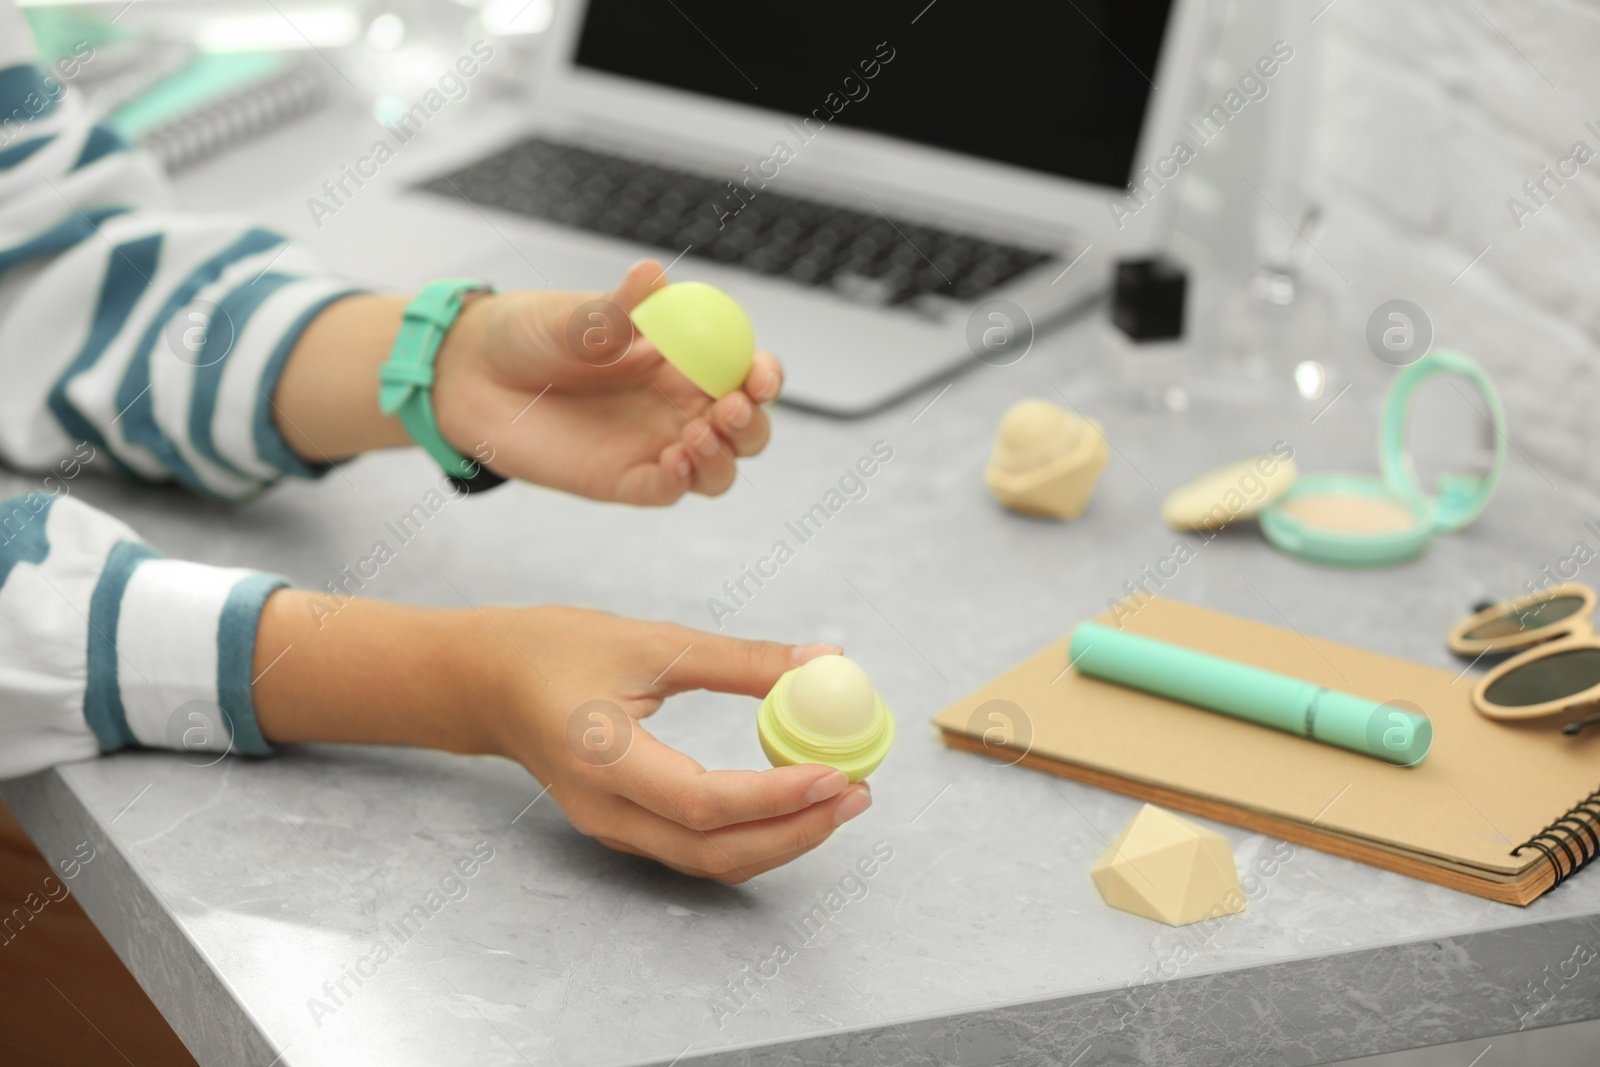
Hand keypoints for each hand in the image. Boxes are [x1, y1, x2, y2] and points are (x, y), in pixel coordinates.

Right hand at [254, 595, 872, 882]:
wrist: (484, 684)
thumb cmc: (555, 650)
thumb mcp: (652, 640)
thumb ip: (740, 660)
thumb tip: (826, 662)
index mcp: (604, 758)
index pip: (703, 803)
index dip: (777, 797)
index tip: (838, 772)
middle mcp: (606, 809)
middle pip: (714, 852)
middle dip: (798, 832)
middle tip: (859, 792)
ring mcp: (612, 828)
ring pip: (709, 861)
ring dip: (782, 839)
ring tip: (841, 798)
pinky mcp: (623, 828)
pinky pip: (696, 850)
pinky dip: (752, 834)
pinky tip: (792, 800)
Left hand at [432, 261, 782, 503]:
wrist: (474, 376)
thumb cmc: (531, 333)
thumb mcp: (572, 314)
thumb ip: (615, 309)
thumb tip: (652, 275)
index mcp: (683, 358)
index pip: (745, 370)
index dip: (765, 375)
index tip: (759, 377)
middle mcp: (678, 405)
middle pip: (747, 428)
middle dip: (752, 424)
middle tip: (729, 410)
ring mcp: (655, 445)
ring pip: (719, 469)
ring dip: (724, 458)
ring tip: (694, 436)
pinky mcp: (625, 480)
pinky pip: (669, 490)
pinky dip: (682, 481)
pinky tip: (671, 461)